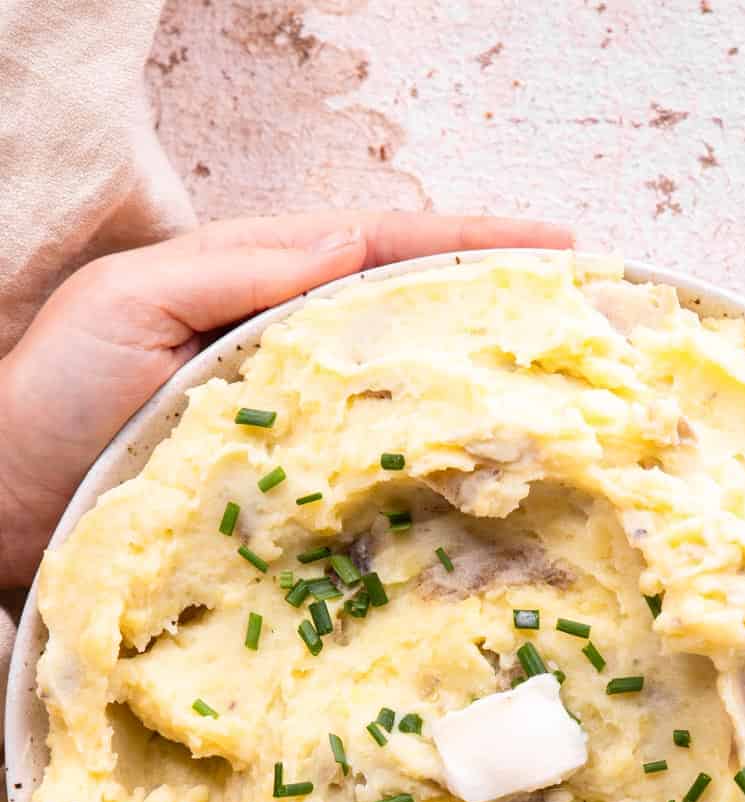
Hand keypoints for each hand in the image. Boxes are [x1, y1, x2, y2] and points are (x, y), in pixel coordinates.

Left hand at [0, 210, 570, 586]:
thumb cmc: (48, 405)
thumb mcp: (126, 305)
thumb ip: (234, 268)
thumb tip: (348, 241)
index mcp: (255, 296)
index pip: (378, 253)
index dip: (468, 246)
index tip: (556, 247)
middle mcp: (289, 366)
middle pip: (411, 326)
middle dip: (500, 317)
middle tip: (591, 322)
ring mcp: (296, 444)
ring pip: (406, 410)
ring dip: (486, 406)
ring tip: (571, 404)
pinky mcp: (291, 517)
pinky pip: (379, 493)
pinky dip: (436, 490)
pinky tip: (492, 499)